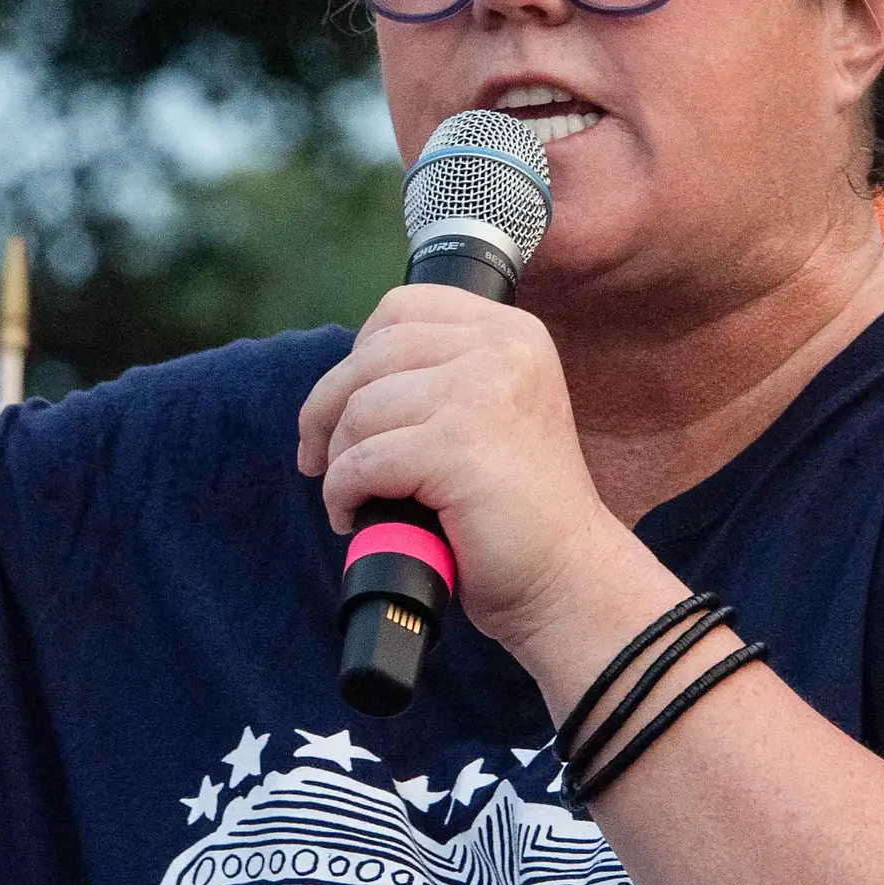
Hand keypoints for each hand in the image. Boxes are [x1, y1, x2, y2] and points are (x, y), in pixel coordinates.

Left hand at [294, 284, 635, 672]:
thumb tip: (345, 381)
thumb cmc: (518, 507)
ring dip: (337, 459)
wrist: (566, 576)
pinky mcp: (456, 447)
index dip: (358, 355)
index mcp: (511, 333)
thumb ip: (442, 375)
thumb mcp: (493, 411)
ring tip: (352, 496)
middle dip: (327, 409)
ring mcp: (480, 393)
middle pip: (371, 355)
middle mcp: (501, 349)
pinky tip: (354, 516)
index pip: (402, 308)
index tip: (345, 404)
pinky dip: (342, 493)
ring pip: (360, 410)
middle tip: (317, 458)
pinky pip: (361, 461)